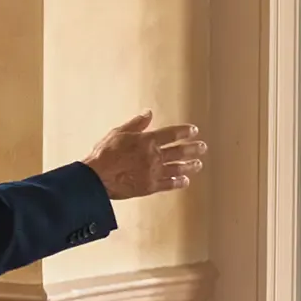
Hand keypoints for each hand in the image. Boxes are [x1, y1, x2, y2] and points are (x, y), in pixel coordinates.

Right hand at [84, 112, 206, 200]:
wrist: (97, 177)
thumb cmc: (105, 153)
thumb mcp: (119, 133)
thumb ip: (136, 124)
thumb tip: (148, 114)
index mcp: (147, 141)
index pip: (172, 134)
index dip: (184, 132)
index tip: (194, 130)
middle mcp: (154, 156)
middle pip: (179, 152)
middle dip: (193, 149)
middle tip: (203, 147)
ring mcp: (153, 172)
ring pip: (177, 168)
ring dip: (190, 166)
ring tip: (198, 164)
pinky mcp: (150, 187)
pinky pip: (168, 184)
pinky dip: (178, 182)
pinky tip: (185, 181)